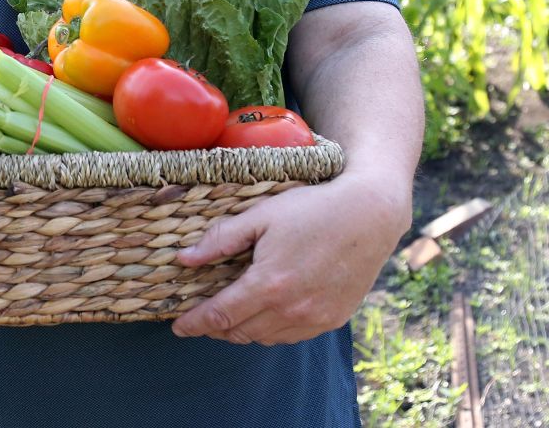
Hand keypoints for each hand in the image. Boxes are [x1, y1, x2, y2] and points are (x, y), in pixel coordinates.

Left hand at [170, 171, 410, 345]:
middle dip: (215, 329)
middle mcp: (291, 309)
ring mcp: (314, 318)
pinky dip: (271, 330)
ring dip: (243, 330)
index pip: (219, 316)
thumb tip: (184, 259)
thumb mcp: (262, 215)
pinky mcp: (333, 320)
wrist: (370, 215)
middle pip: (239, 332)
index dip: (194, 324)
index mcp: (268, 284)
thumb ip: (221, 239)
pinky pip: (292, 336)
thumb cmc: (314, 209)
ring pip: (265, 338)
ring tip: (231, 314)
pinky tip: (266, 313)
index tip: (178, 327)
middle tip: (201, 318)